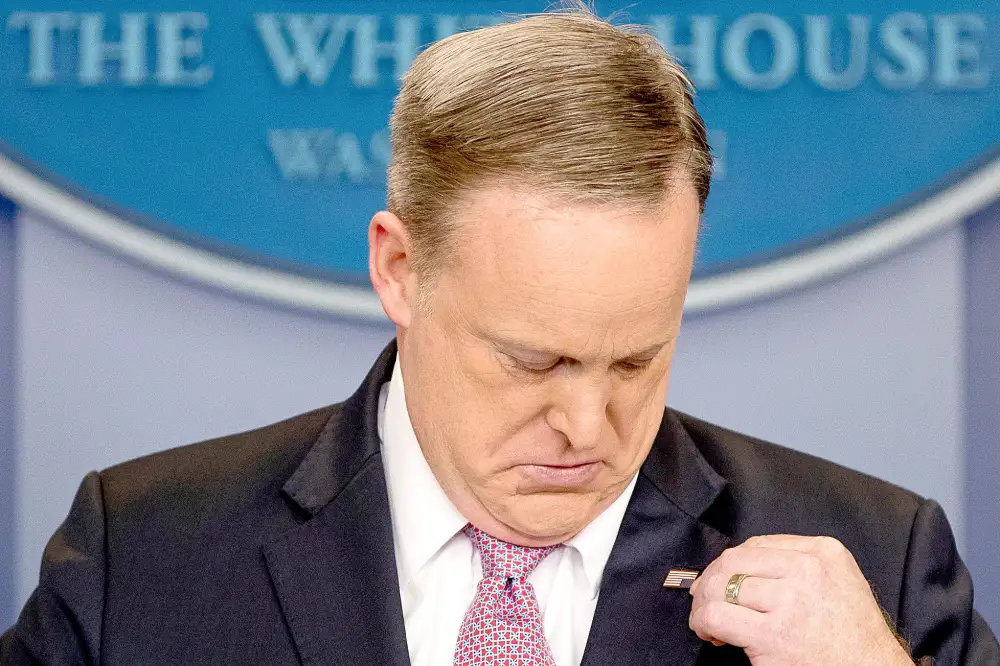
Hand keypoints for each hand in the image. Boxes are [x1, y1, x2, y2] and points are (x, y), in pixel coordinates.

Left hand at [688, 534, 913, 665]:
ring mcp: (789, 602)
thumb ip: (798, 563)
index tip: (721, 578)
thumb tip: (743, 566)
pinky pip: (718, 616)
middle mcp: (806, 571)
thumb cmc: (854, 634)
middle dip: (710, 579)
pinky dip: (703, 622)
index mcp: (823, 552)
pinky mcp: (773, 635)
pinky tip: (709, 633)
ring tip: (706, 619)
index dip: (731, 563)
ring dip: (703, 603)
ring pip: (721, 586)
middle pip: (734, 561)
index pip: (757, 545)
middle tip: (704, 598)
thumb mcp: (839, 580)